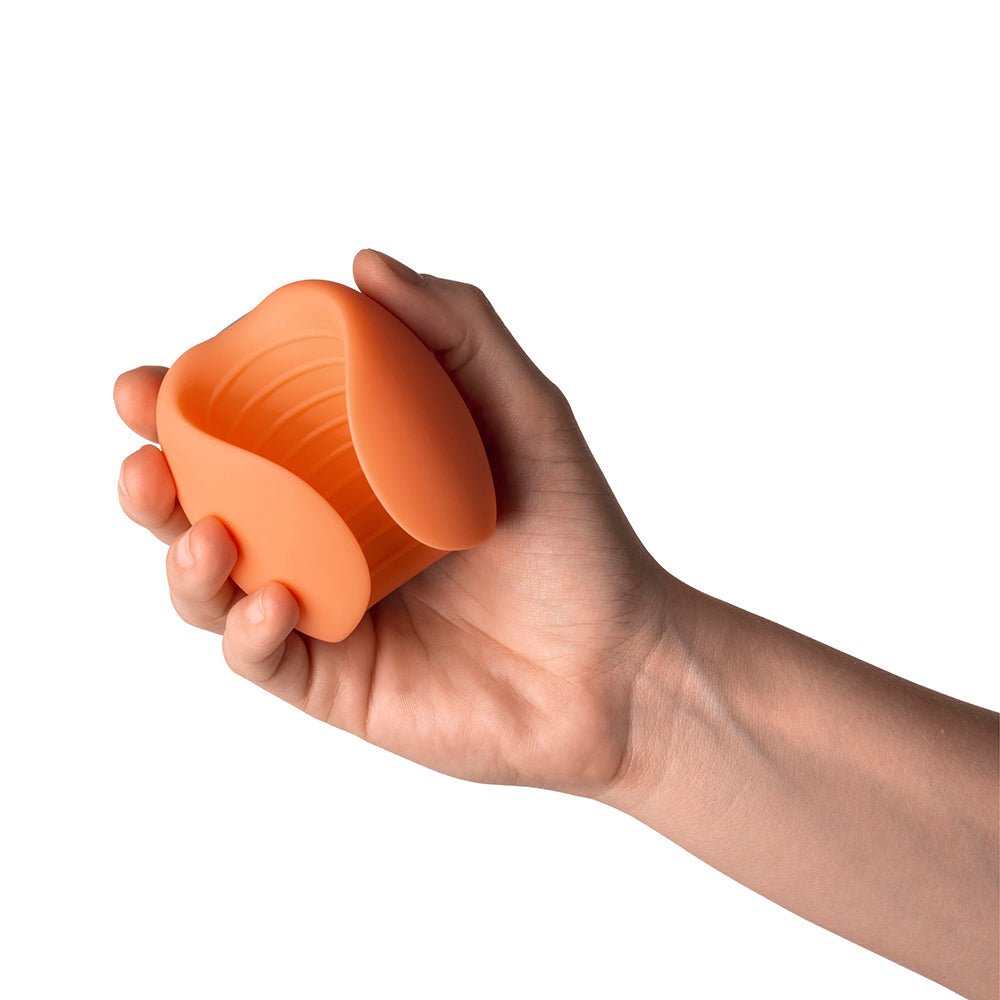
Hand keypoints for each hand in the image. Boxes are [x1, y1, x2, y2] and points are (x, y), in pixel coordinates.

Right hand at [115, 249, 675, 796]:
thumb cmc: (576, 536)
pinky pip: (265, 657)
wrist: (619, 662)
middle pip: (210, 508)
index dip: (184, 410)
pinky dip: (250, 630)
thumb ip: (458, 331)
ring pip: (215, 587)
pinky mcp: (338, 679)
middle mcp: (327, 540)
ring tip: (209, 531)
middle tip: (146, 458)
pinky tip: (272, 602)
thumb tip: (365, 263)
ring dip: (186, 559)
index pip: (249, 437)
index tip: (152, 382)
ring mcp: (326, 612)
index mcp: (352, 476)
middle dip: (155, 484)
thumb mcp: (525, 411)